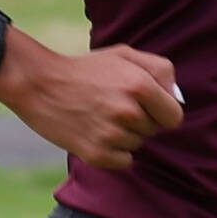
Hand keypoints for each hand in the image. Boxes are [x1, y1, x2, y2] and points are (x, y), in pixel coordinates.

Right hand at [0, 37, 184, 171]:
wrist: (39, 84)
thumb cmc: (86, 69)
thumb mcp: (124, 55)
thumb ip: (159, 71)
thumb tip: (177, 98)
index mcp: (140, 85)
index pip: (174, 117)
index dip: (162, 112)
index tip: (147, 107)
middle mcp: (128, 112)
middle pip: (154, 131)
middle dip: (140, 120)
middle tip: (111, 105)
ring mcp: (112, 136)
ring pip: (137, 145)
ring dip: (124, 135)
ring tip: (98, 116)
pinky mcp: (97, 155)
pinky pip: (124, 161)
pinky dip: (113, 152)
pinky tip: (94, 133)